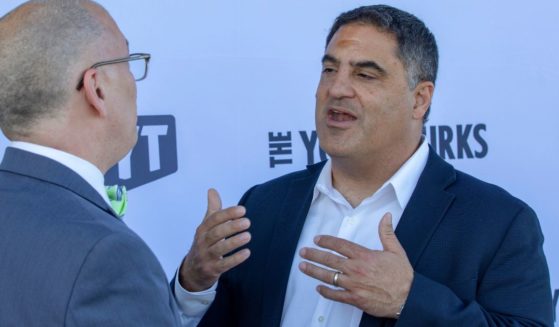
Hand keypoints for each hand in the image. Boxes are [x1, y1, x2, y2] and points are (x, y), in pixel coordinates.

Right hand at [179, 188, 250, 291]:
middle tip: (248, 222)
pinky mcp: (212, 270)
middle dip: (231, 227)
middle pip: (216, 233)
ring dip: (234, 242)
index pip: (214, 219)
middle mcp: (202, 242)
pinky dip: (235, 259)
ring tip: (248, 236)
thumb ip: (213, 209)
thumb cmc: (204, 244)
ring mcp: (206, 257)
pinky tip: (247, 252)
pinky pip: (224, 264)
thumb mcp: (206, 227)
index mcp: (202, 230)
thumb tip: (212, 190)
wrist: (192, 271)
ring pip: (219, 249)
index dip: (228, 214)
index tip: (242, 210)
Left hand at [298, 213, 412, 317]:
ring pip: (329, 277)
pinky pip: (336, 295)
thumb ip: (386, 233)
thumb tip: (386, 216)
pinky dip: (326, 292)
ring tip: (303, 267)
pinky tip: (319, 288)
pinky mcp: (355, 298)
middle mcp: (356, 269)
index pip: (340, 245)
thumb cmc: (402, 275)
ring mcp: (354, 284)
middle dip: (314, 255)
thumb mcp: (396, 250)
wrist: (409, 297)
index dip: (327, 241)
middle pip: (330, 260)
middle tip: (303, 252)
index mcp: (364, 256)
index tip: (317, 239)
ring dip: (314, 271)